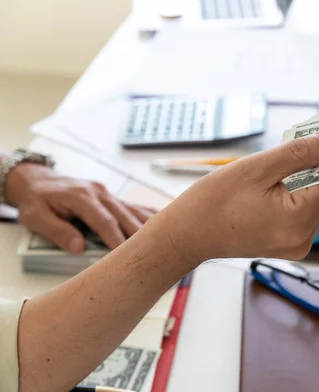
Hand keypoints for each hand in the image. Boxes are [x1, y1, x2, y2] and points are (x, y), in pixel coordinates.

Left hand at [4, 164, 156, 252]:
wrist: (36, 180)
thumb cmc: (36, 200)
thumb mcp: (36, 217)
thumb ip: (57, 231)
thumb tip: (78, 247)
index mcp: (81, 196)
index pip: (104, 221)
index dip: (116, 239)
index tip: (125, 255)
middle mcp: (99, 192)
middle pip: (125, 216)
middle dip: (139, 235)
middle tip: (152, 252)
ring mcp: (108, 194)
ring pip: (133, 210)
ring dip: (148, 225)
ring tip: (164, 239)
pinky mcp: (111, 198)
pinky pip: (133, 207)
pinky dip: (148, 214)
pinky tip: (164, 220)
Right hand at [144, 129, 318, 266]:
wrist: (187, 234)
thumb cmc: (215, 201)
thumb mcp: (257, 168)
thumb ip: (299, 153)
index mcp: (299, 222)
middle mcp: (304, 238)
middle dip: (317, 163)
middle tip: (303, 138)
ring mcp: (297, 243)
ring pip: (314, 199)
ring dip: (304, 177)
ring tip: (280, 163)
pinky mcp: (288, 242)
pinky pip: (302, 210)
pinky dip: (295, 191)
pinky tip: (276, 181)